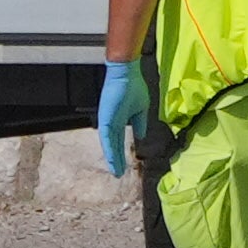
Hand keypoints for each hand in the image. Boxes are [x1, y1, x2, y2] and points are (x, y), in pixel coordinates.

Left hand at [95, 59, 151, 176]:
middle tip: (118, 174)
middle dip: (116, 160)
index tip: (123, 166)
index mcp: (119, 120)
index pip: (119, 141)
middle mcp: (111, 123)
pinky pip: (107, 138)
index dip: (121, 154)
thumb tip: (141, 136)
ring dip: (113, 159)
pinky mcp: (106, 118)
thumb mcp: (140, 110)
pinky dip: (110, 150)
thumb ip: (139, 124)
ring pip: (109, 145)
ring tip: (116, 172)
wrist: (126, 73)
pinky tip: (112, 161)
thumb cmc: (133, 86)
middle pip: (114, 146)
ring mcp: (108, 121)